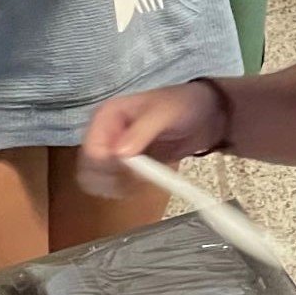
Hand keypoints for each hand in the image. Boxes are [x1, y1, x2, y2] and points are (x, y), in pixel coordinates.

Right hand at [78, 80, 231, 195]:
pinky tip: (147, 181)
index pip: (91, 150)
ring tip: (147, 177)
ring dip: (121, 186)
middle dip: (114, 178)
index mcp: (106, 115)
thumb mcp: (165, 113)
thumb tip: (118, 154)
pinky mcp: (123, 166)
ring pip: (99, 181)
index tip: (131, 169)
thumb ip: (142, 131)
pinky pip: (114, 185)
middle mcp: (103, 134)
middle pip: (91, 169)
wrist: (204, 116)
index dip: (107, 165)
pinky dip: (128, 188)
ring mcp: (111, 151)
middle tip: (140, 177)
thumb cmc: (183, 106)